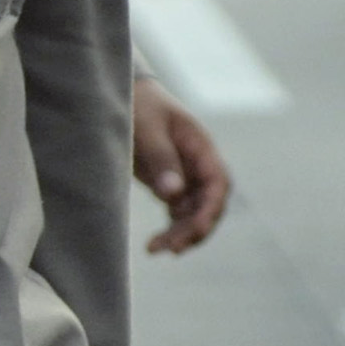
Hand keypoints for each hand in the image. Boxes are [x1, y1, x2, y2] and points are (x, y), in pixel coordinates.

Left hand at [132, 74, 231, 253]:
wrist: (126, 95)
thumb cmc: (139, 105)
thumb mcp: (147, 128)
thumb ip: (161, 158)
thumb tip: (173, 193)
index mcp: (201, 148)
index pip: (218, 183)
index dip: (211, 209)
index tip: (196, 228)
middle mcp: (198, 164)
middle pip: (210, 204)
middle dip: (196, 228)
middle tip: (172, 249)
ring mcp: (185, 175)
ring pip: (194, 212)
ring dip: (181, 233)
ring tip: (156, 250)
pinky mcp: (168, 183)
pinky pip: (178, 211)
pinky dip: (172, 228)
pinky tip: (157, 244)